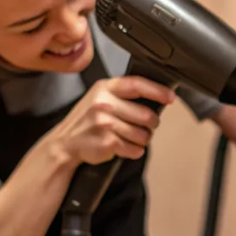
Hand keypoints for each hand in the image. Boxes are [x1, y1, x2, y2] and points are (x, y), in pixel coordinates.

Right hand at [46, 76, 175, 164]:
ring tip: (130, 138)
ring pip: (143, 134)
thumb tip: (157, 97)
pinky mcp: (107, 142)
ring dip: (142, 139)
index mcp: (104, 88)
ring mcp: (105, 123)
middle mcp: (104, 103)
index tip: (170, 98)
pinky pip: (135, 149)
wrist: (64, 143)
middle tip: (146, 126)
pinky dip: (134, 151)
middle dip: (152, 124)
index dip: (157, 91)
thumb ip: (123, 95)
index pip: (137, 85)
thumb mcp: (99, 97)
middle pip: (146, 115)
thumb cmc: (86, 121)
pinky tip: (123, 147)